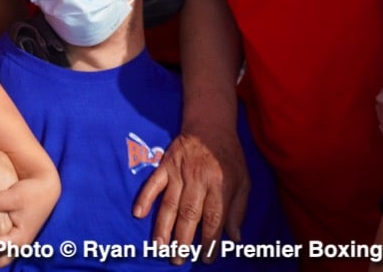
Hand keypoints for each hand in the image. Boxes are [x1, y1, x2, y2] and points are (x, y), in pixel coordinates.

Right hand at [132, 130, 249, 263]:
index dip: (210, 241)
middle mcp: (198, 179)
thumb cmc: (230, 156)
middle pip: (189, 214)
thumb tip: (235, 239)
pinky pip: (153, 183)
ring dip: (163, 227)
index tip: (206, 258)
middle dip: (183, 240)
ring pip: (170, 204)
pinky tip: (138, 214)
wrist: (210, 124)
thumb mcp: (244, 181)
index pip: (214, 218)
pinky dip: (145, 198)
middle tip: (178, 260)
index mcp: (220, 184)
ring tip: (160, 248)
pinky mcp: (165, 165)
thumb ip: (238, 210)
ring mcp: (179, 172)